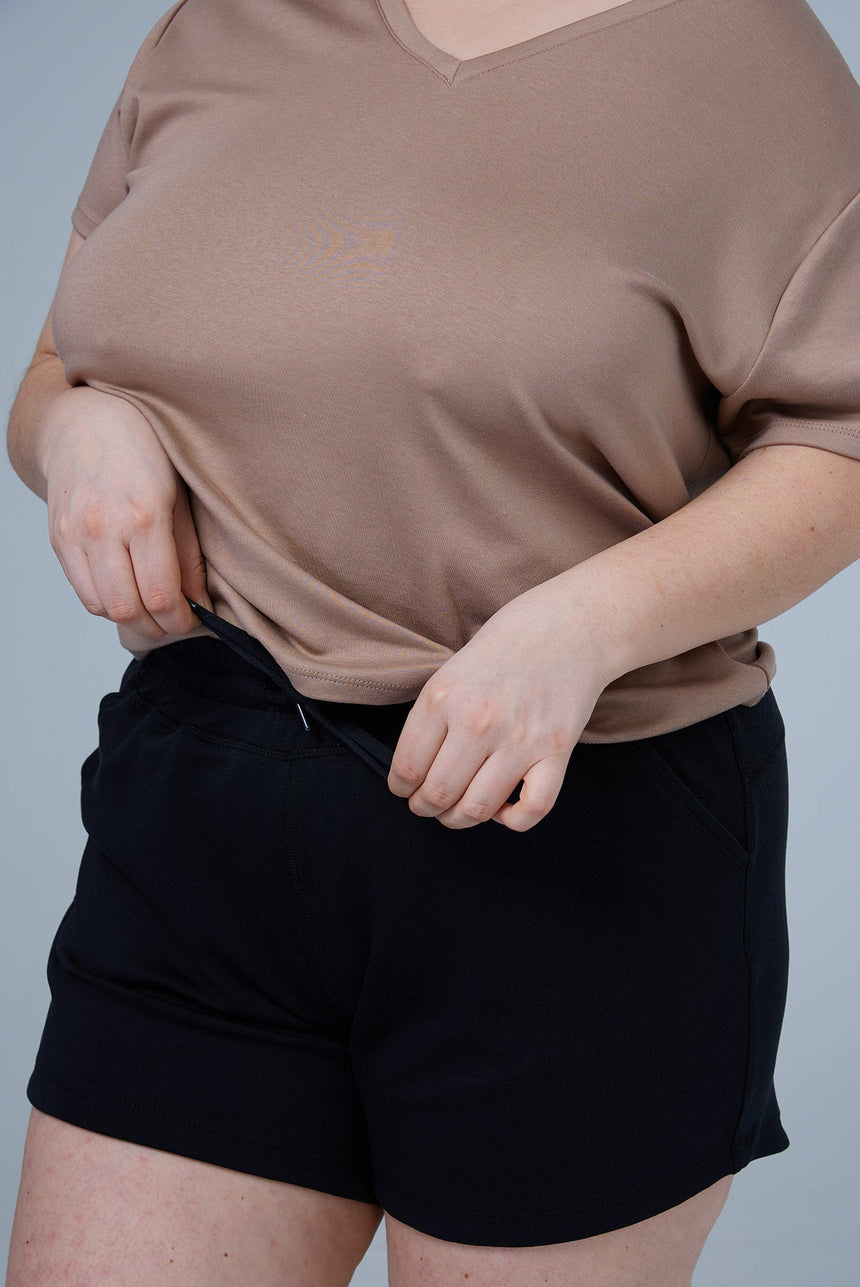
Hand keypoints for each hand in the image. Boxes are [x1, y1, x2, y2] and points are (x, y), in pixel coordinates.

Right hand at [43, 386, 212, 637]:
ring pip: (102, 607)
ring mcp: (74, 535)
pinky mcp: (57, 539)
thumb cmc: (143, 451)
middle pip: (128, 610)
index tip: (197, 620)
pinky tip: (128, 590)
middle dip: (158, 628)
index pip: (160, 595)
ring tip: (154, 608)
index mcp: (143, 516)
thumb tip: (199, 602)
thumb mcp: (180, 496)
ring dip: (132, 618)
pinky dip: (107, 602)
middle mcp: (103, 528)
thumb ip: (189, 554)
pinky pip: (82, 591)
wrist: (85, 421)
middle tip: (177, 622)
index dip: (182, 621)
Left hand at [387, 580, 611, 831]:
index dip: (401, 789)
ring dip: (461, 819)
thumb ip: (432, 717)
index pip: (408, 768)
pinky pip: (532, 808)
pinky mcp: (556, 751)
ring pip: (477, 809)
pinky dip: (513, 820)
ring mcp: (519, 739)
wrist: (571, 625)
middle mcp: (477, 722)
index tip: (405, 791)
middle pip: (438, 794)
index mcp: (443, 698)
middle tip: (428, 806)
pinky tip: (504, 810)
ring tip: (459, 812)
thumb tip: (415, 770)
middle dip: (426, 809)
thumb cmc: (507, 644)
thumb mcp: (451, 670)